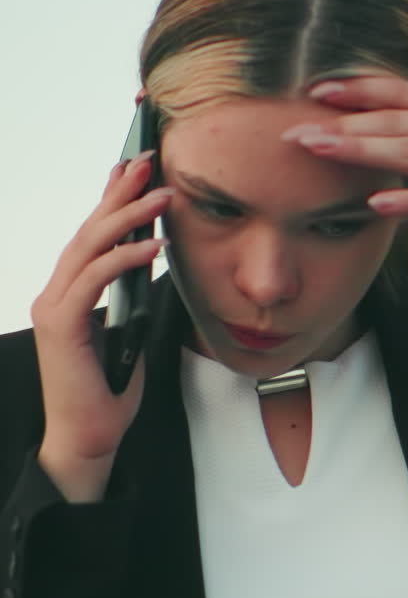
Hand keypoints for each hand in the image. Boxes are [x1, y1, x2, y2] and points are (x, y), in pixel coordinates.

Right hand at [31, 153, 172, 499]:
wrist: (88, 437)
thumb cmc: (109, 390)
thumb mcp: (129, 333)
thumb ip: (132, 297)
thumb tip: (154, 260)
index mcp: (69, 293)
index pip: (90, 235)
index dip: (109, 197)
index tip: (131, 166)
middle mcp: (56, 293)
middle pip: (88, 230)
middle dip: (119, 192)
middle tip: (147, 160)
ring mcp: (54, 308)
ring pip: (90, 247)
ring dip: (129, 217)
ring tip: (163, 196)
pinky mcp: (61, 326)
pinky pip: (94, 280)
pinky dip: (125, 259)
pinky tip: (154, 245)